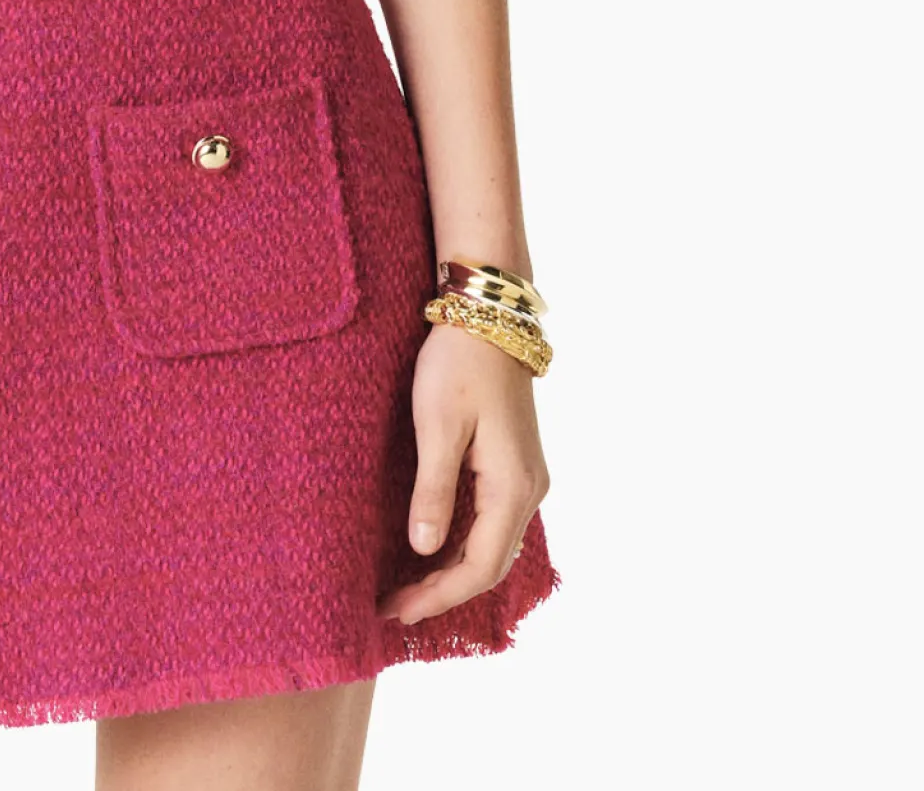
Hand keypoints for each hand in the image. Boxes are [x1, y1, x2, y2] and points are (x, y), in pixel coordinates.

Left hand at [376, 317, 549, 625]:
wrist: (487, 314)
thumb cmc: (458, 365)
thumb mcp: (438, 425)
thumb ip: (433, 491)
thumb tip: (424, 550)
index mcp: (513, 487)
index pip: (479, 567)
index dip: (439, 595)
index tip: (397, 609)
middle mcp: (528, 490)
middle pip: (490, 564)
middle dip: (443, 591)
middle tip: (394, 607)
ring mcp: (525, 478)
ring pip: (493, 545)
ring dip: (453, 572)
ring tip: (408, 589)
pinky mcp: (513, 464)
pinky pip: (492, 522)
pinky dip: (463, 546)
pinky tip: (433, 550)